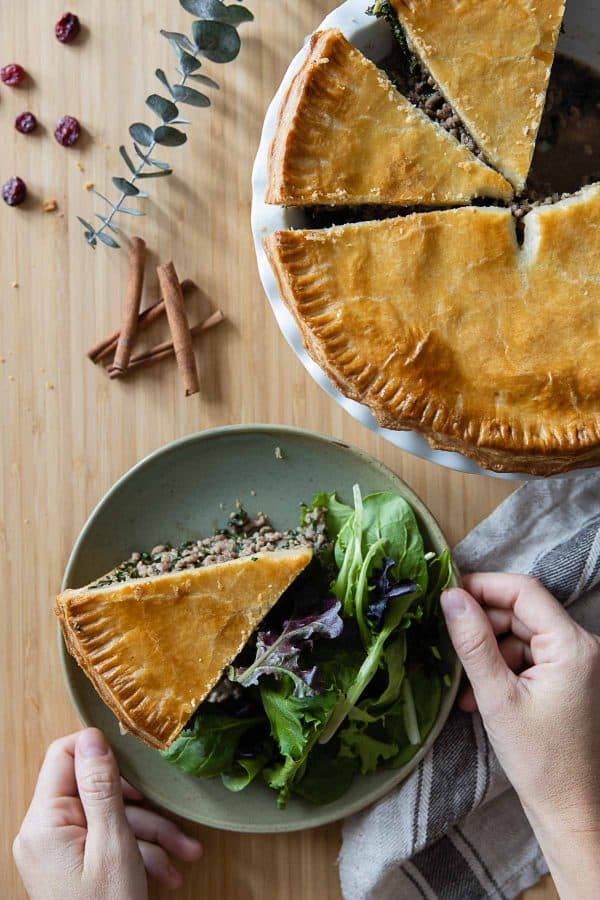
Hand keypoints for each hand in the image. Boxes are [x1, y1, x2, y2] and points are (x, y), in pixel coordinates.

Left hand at [13, 728, 202, 898]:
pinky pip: (105, 843)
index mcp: (44, 822)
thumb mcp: (113, 845)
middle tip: (174, 821)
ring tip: (186, 855)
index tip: (138, 765)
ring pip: (108, 820)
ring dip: (150, 835)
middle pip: (95, 791)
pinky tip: (168, 872)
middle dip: (141, 806)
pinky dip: (138, 853)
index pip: (63, 756)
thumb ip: (101, 787)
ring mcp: (57, 851)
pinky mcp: (71, 867)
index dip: (101, 753)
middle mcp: (43, 833)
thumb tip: (93, 736)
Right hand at [441, 574, 599, 899]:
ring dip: (489, 652)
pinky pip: (529, 656)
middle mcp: (581, 646)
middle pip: (522, 612)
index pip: (524, 591)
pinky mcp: (568, 678)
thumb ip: (472, 643)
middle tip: (449, 644)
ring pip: (521, 634)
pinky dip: (503, 668)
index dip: (483, 586)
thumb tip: (450, 597)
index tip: (447, 595)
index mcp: (571, 645)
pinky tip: (481, 695)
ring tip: (466, 686)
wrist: (570, 810)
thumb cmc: (539, 760)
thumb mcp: (496, 697)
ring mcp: (576, 663)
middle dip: (482, 626)